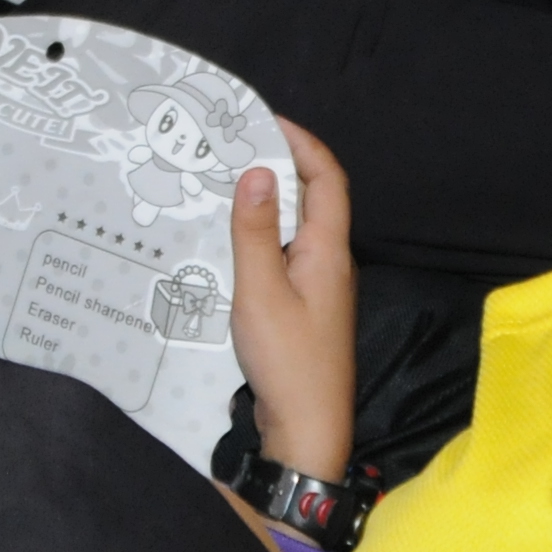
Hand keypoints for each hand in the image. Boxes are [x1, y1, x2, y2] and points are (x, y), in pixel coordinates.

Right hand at [228, 120, 354, 481]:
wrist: (305, 432)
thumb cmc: (288, 362)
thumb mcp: (261, 293)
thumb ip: (257, 233)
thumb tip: (260, 172)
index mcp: (329, 251)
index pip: (326, 179)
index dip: (302, 142)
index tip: (264, 119)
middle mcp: (330, 263)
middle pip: (313, 199)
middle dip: (279, 165)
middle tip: (231, 146)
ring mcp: (318, 289)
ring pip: (296, 229)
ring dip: (266, 203)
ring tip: (222, 184)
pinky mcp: (302, 311)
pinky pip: (283, 257)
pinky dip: (259, 238)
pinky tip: (226, 243)